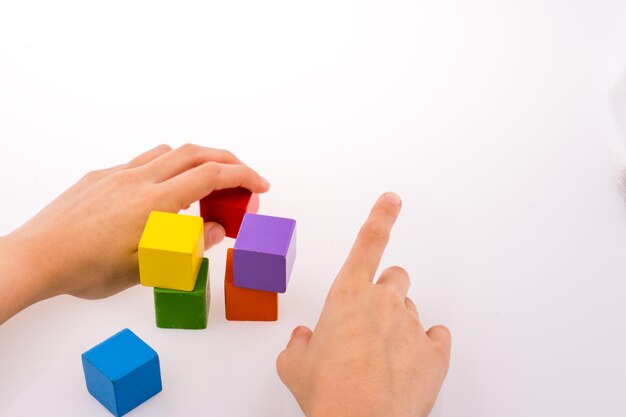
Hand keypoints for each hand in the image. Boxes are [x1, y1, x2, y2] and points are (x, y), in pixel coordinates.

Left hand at [0, 144, 269, 323]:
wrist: (37, 257)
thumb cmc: (87, 268)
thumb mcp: (147, 268)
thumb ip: (188, 246)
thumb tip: (216, 230)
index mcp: (155, 201)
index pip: (211, 176)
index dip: (243, 177)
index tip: (260, 186)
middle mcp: (139, 179)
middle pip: (195, 153)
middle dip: (228, 161)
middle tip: (244, 177)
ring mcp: (117, 174)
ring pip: (168, 152)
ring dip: (196, 159)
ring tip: (206, 181)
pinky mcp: (100, 177)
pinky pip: (142, 162)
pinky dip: (165, 167)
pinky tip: (160, 192)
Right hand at [276, 193, 450, 416]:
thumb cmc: (329, 392)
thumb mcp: (295, 366)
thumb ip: (298, 346)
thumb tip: (301, 341)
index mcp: (347, 295)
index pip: (368, 242)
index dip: (381, 217)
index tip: (392, 200)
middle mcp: (384, 302)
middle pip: (396, 277)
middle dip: (387, 290)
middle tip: (375, 317)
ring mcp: (412, 325)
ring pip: (412, 310)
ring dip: (400, 326)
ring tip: (383, 358)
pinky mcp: (436, 352)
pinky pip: (437, 338)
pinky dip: (426, 347)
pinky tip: (410, 364)